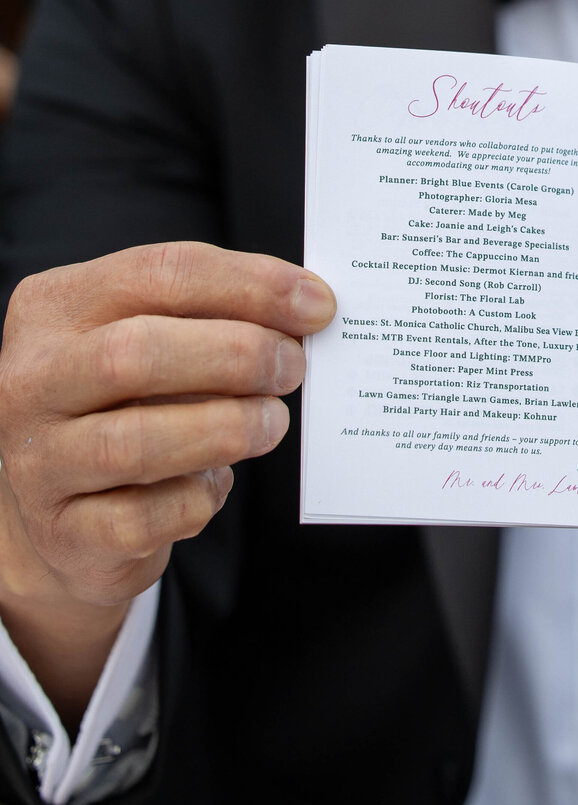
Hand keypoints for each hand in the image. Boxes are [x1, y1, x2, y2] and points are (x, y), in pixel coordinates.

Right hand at [0, 242, 334, 716]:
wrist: (64, 504)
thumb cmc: (129, 400)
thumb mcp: (153, 335)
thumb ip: (214, 312)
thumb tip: (307, 309)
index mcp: (57, 306)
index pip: (157, 273)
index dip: (249, 284)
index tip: (316, 305)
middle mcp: (33, 378)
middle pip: (134, 353)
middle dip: (236, 355)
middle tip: (293, 368)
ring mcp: (38, 459)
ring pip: (135, 442)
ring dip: (226, 428)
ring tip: (272, 422)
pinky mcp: (63, 531)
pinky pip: (143, 517)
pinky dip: (197, 499)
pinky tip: (217, 482)